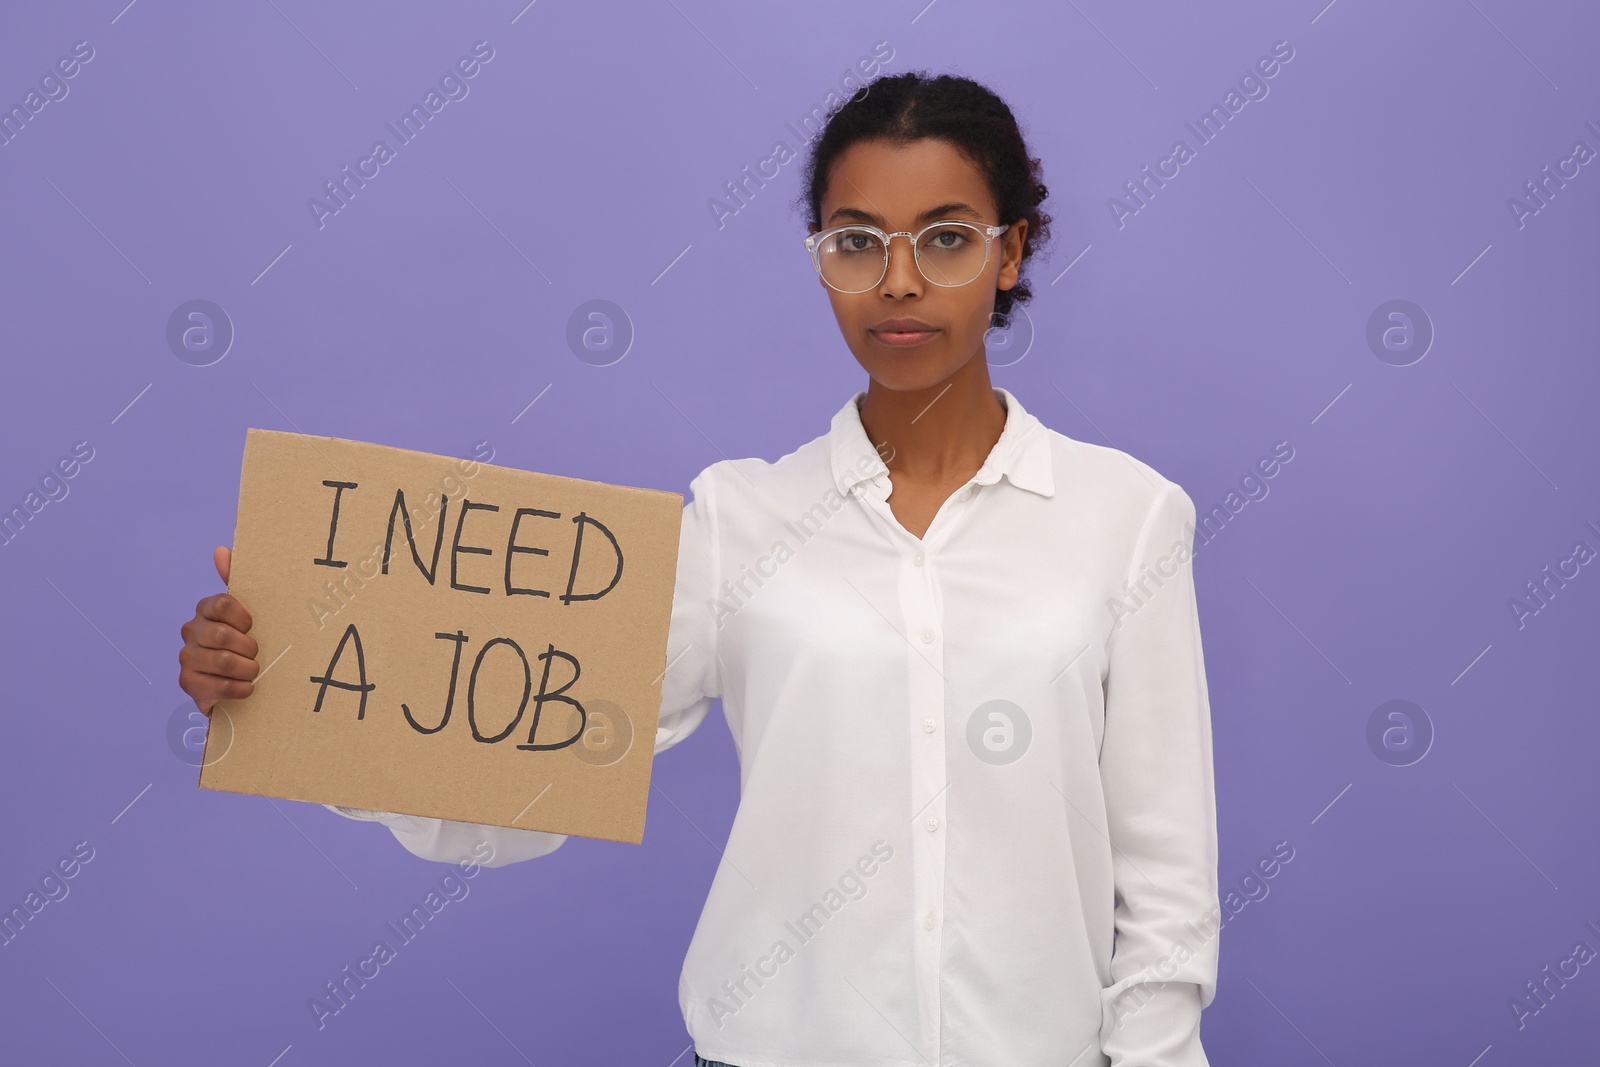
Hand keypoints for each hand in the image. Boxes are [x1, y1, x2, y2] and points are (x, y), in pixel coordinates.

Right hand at [178, 546, 259, 714]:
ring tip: (254, 671)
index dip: (243, 617)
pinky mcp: (188, 683)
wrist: (237, 682)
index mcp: (205, 609)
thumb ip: (235, 580)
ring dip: (246, 669)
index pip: (222, 603)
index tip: (253, 626)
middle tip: (257, 654)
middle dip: (247, 647)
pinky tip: (247, 687)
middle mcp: (191, 630)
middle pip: (221, 635)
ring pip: (221, 661)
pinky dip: (238, 688)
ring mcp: (187, 657)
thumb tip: (221, 549)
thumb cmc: (246, 641)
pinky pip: (217, 686)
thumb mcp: (248, 613)